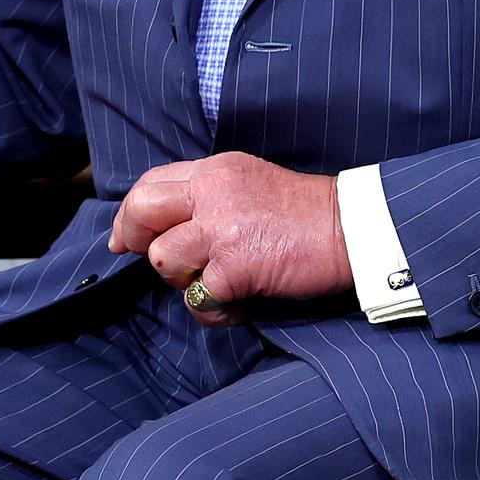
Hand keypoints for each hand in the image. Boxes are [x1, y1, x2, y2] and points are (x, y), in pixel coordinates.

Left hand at [107, 152, 349, 323]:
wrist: (351, 228)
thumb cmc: (304, 214)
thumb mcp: (250, 184)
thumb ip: (209, 197)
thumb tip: (166, 229)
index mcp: (216, 170)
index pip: (151, 182)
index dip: (131, 213)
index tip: (127, 238)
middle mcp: (213, 191)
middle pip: (142, 208)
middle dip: (136, 238)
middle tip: (160, 261)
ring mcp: (222, 227)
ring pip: (164, 258)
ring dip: (184, 280)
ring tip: (216, 282)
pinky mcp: (235, 265)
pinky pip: (198, 298)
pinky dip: (216, 309)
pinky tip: (240, 303)